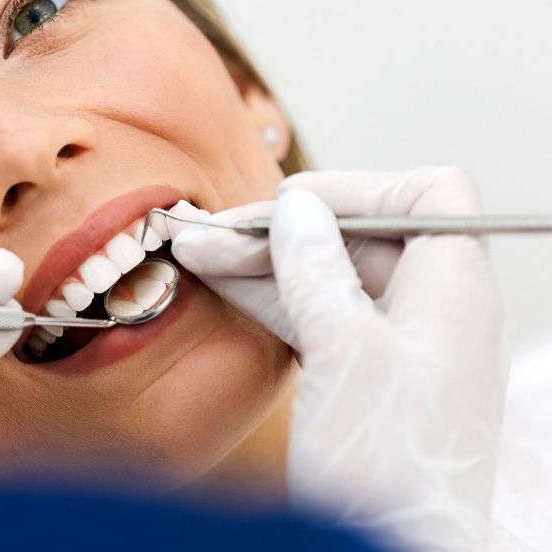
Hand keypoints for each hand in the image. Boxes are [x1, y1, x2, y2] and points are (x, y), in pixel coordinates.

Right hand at [168, 169, 508, 550]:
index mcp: (453, 289)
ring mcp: (401, 346)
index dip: (358, 190)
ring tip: (196, 257)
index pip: (427, 195)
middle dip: (282, 230)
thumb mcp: (343, 350)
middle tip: (208, 236)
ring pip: (332, 277)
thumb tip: (296, 208)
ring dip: (265, 265)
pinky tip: (226, 293)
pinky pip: (322, 318)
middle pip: (362, 235)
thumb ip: (315, 269)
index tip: (288, 207)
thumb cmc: (388, 461)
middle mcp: (435, 310)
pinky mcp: (370, 379)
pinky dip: (275, 302)